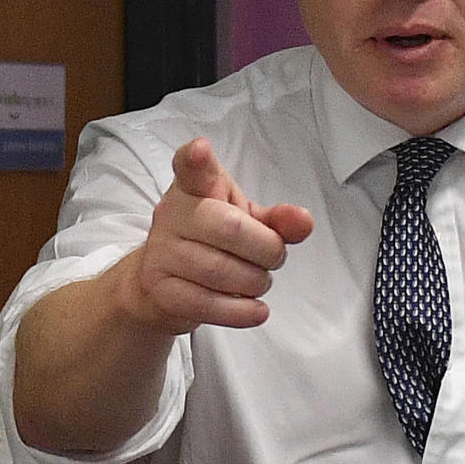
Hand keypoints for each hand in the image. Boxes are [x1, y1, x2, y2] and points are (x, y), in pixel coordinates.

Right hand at [129, 137, 312, 333]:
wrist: (160, 285)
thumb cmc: (211, 242)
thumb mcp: (247, 222)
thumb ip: (278, 220)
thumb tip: (303, 222)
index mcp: (195, 188)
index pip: (191, 168)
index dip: (196, 160)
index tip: (201, 151)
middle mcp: (173, 214)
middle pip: (230, 229)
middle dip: (266, 250)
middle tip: (273, 258)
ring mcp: (163, 253)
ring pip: (220, 271)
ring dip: (255, 282)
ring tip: (258, 281)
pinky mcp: (161, 290)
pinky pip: (207, 304)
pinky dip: (241, 312)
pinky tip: (257, 310)